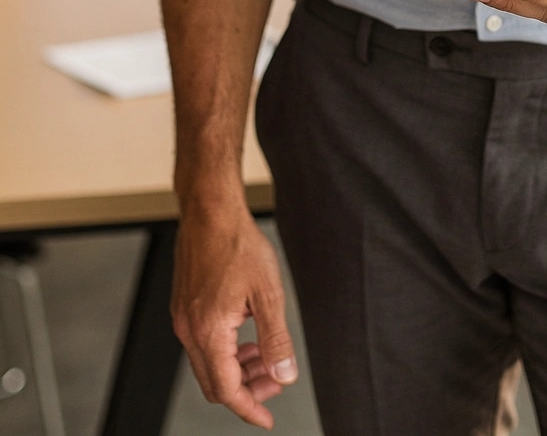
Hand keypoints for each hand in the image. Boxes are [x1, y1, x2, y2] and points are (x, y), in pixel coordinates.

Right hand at [171, 204, 297, 428]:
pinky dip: (225, 350)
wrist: (210, 210)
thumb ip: (275, 339)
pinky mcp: (184, 307)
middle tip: (275, 381)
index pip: (226, 391)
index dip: (249, 408)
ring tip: (264, 357)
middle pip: (214, 383)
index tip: (267, 419)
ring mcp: (183, 319)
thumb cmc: (237, 244)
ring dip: (236, 369)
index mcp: (208, 332)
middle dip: (246, 390)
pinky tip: (246, 335)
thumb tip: (283, 375)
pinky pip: (202, 343)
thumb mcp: (267, 294)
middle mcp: (189, 330)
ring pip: (208, 364)